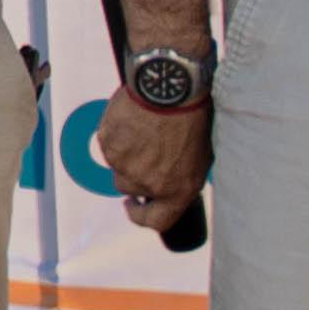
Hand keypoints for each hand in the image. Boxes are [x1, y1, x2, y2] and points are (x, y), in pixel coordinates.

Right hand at [92, 86, 212, 227]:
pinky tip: (133, 119)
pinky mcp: (108, 144)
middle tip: (144, 151)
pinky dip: (117, 135)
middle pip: (129, 188)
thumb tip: (170, 184)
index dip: (140, 216)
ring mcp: (124, 164)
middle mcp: (147, 183)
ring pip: (117, 165)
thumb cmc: (193, 119)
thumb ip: (181, 178)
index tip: (134, 205)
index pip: (155, 221)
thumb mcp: (200, 157)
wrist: (171, 88)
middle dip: (134, 174)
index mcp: (176, 190)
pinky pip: (108, 144)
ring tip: (143, 129)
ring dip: (126, 153)